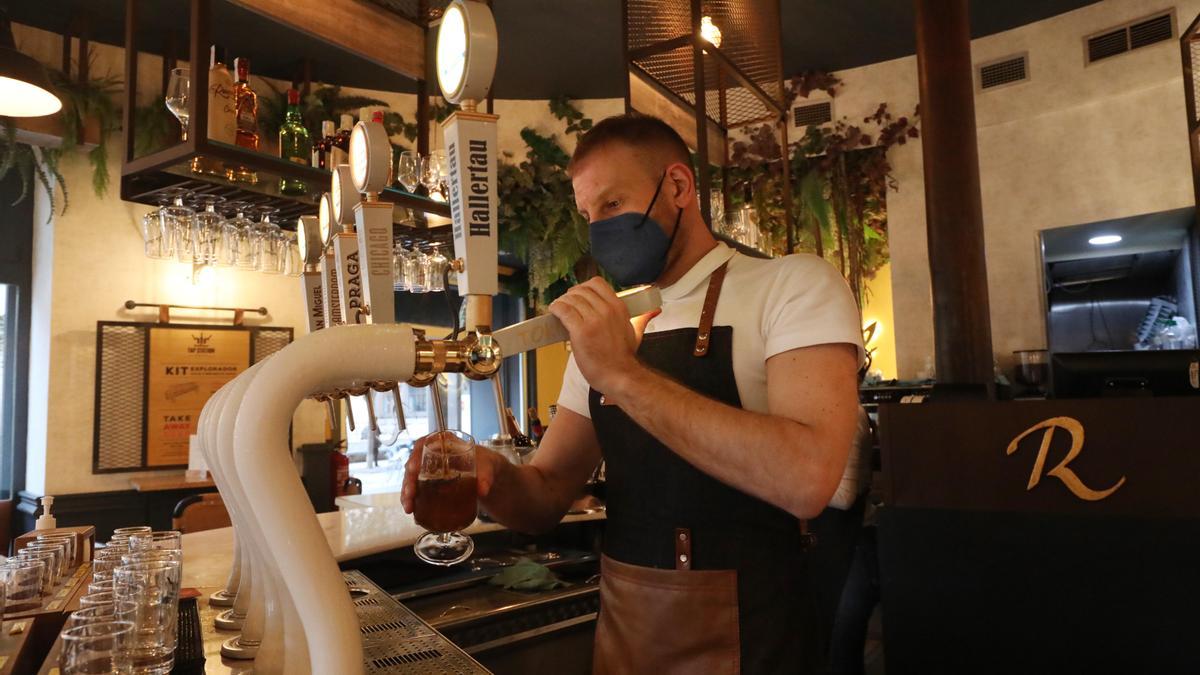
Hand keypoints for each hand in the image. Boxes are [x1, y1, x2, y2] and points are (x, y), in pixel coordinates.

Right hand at [401, 437, 499, 513]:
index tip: (414, 467)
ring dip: (407, 492)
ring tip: (409, 506)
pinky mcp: (429, 482)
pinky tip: (410, 509)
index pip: (426, 443)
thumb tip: (482, 490)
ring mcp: (429, 468)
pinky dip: (412, 498)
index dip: (416, 454)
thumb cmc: (485, 463)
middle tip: (410, 492)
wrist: (486, 473)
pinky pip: (416, 488)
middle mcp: (434, 454)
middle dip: (409, 479)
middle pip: (414, 462)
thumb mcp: (487, 467)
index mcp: (446, 443)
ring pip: (411, 477)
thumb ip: (485, 477)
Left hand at [548, 277, 644, 394]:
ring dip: (561, 302)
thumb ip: (643, 318)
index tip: (579, 295)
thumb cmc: (625, 357)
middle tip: (566, 303)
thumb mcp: (636, 332)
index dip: (584, 287)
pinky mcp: (580, 331)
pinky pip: (563, 311)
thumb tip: (655, 310)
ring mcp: (593, 320)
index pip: (597, 283)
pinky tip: (553, 312)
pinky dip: (555, 309)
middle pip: (581, 291)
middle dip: (570, 295)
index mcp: (619, 307)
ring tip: (557, 308)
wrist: (620, 376)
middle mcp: (606, 310)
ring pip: (571, 299)